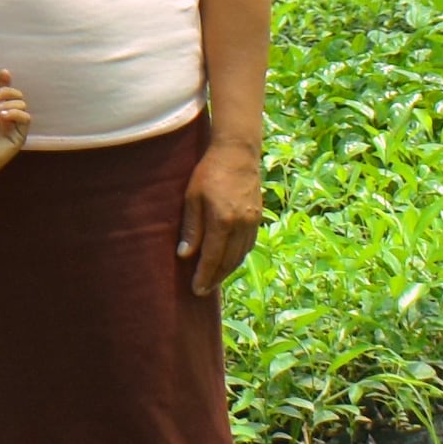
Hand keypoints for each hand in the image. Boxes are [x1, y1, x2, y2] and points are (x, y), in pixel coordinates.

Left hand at [0, 71, 33, 175]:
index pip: (4, 93)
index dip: (5, 82)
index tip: (4, 72)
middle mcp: (6, 115)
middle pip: (16, 95)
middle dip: (6, 91)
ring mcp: (14, 124)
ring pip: (21, 104)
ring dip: (7, 104)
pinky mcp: (20, 134)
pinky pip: (26, 117)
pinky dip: (15, 113)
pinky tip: (3, 117)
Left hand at [178, 131, 268, 293]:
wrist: (237, 153)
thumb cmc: (209, 172)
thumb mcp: (192, 198)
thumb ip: (191, 228)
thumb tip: (185, 255)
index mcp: (223, 221)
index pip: (213, 258)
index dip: (204, 276)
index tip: (196, 290)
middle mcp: (241, 225)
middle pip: (228, 261)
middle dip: (215, 278)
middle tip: (202, 290)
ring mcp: (253, 222)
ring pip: (240, 256)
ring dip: (227, 270)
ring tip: (213, 280)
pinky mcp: (258, 217)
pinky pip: (248, 245)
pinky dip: (237, 257)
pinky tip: (228, 261)